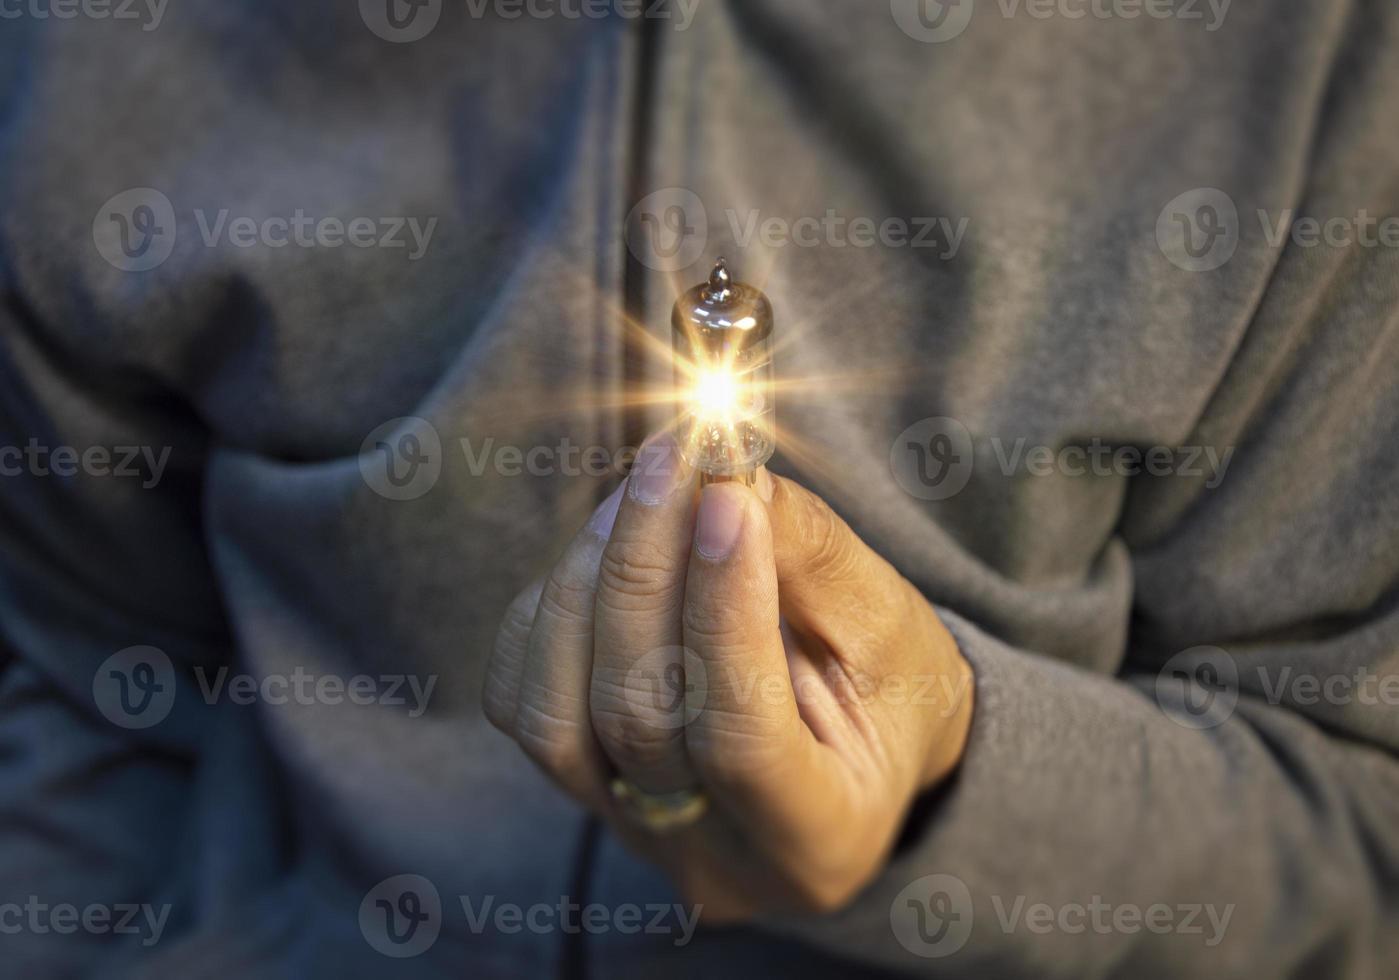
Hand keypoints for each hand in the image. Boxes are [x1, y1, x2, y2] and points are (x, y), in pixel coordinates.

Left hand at [483, 433, 973, 918]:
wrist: (854, 747)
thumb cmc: (890, 685)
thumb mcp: (890, 624)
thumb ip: (812, 555)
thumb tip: (724, 475)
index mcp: (821, 837)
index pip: (742, 738)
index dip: (723, 610)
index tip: (727, 496)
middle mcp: (711, 858)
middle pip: (638, 718)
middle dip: (644, 570)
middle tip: (671, 459)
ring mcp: (631, 829)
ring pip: (556, 715)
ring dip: (588, 580)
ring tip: (645, 492)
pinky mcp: (579, 786)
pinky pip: (521, 698)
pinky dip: (549, 607)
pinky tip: (607, 544)